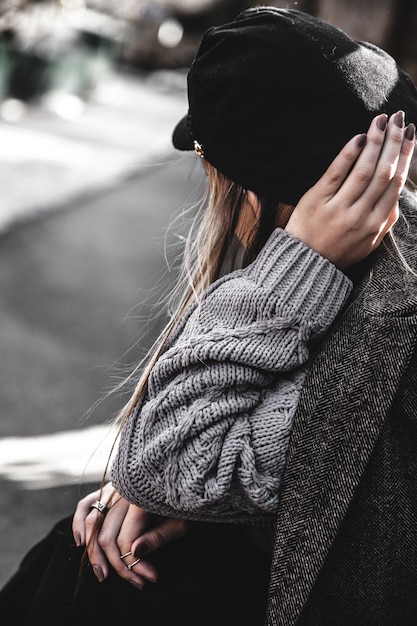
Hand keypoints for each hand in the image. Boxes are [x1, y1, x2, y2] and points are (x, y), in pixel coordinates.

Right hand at [72, 483, 188, 589]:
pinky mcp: (109, 488)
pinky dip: (79, 522)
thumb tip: (135, 552)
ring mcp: (114, 488)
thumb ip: (158, 536)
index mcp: (141, 499)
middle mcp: (123, 492)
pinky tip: (80, 542)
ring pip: (93, 523)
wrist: (184, 478)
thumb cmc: (185, 501)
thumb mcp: (181, 520)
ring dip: (94, 552)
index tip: (151, 578)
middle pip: (108, 536)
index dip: (135, 563)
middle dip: (119, 565)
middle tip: (136, 583)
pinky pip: (86, 503)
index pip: (126, 540)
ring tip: (103, 575)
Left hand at [285, 111, 414, 268]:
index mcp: (375, 224)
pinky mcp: (317, 201)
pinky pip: (336, 174)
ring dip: (375, 142)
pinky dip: (348, 154)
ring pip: (363, 171)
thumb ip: (385, 222)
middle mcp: (359, 216)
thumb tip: (397, 200)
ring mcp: (338, 208)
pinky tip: (359, 137)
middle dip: (394, 143)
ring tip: (382, 120)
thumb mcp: (368, 244)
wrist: (304, 263)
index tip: (410, 134)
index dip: (405, 156)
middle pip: (382, 173)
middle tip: (399, 118)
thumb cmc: (338, 252)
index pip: (395, 184)